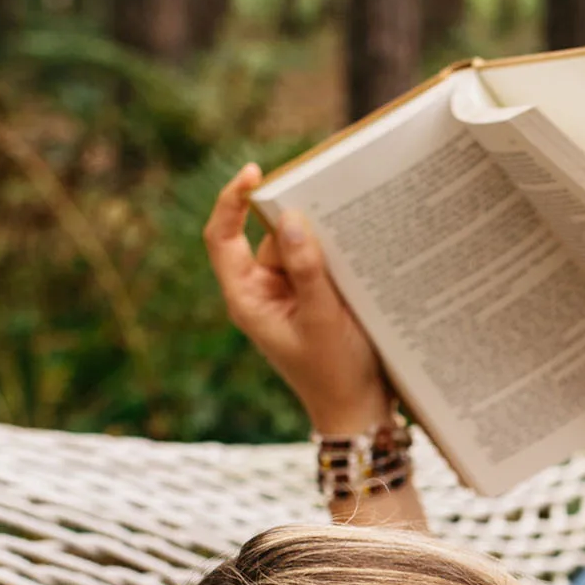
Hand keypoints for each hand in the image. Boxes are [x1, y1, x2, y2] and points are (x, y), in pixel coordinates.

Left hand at [204, 163, 393, 431]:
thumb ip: (306, 269)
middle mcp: (263, 292)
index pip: (222, 238)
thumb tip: (293, 219)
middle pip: (270, 236)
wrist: (361, 411)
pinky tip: (361, 251)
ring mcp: (289, 295)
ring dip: (324, 240)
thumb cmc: (335, 373)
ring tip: (354, 239)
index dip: (231, 201)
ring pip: (300, 247)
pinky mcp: (315, 299)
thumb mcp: (322, 318)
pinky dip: (336, 255)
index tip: (255, 173)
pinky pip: (319, 263)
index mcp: (247, 298)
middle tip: (329, 203)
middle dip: (297, 222)